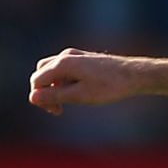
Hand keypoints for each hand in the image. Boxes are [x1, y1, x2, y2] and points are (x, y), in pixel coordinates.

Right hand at [27, 48, 144, 114]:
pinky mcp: (85, 59)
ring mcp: (76, 55)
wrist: (135, 75)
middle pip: (42, 72)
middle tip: (57, 110)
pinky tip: (77, 94)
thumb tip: (32, 98)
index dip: (40, 98)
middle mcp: (66, 55)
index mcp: (62, 63)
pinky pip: (66, 69)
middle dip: (44, 91)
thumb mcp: (80, 95)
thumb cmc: (109, 86)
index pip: (37, 80)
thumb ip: (55, 96)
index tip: (55, 112)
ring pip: (53, 70)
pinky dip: (65, 82)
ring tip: (67, 103)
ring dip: (54, 87)